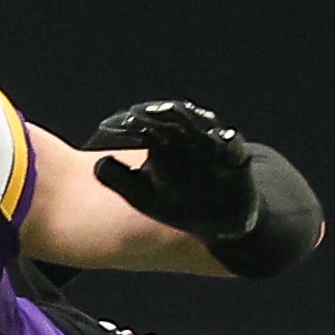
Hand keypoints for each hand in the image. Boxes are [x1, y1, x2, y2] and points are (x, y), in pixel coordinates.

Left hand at [88, 101, 260, 245]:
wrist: (221, 221)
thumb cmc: (179, 203)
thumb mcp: (143, 197)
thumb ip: (118, 179)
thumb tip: (97, 163)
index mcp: (164, 144)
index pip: (145, 126)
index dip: (130, 123)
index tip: (113, 124)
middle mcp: (187, 139)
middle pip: (171, 119)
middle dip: (155, 115)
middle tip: (139, 114)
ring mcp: (212, 146)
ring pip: (199, 125)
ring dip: (186, 118)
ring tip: (170, 114)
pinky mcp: (237, 159)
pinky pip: (232, 145)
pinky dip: (226, 140)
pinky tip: (221, 137)